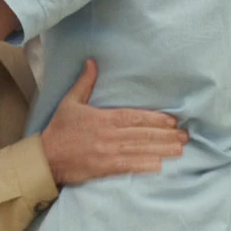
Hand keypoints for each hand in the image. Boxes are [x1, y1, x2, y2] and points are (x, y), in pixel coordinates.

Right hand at [40, 59, 187, 185]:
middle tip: (185, 136)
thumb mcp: (70, 102)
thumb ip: (85, 83)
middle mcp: (107, 135)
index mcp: (102, 118)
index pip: (134, 118)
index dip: (155, 119)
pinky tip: (159, 165)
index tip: (172, 121)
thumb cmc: (59, 130)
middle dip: (165, 135)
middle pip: (141, 134)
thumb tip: (92, 62)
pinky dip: (143, 165)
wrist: (45, 157)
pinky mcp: (103, 168)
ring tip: (179, 149)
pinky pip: (127, 167)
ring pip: (139, 150)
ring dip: (161, 150)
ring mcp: (106, 153)